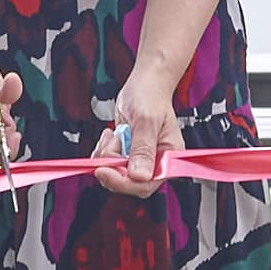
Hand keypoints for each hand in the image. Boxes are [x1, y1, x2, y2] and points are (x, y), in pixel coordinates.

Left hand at [97, 66, 182, 195]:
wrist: (144, 85)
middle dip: (113, 165)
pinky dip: (102, 152)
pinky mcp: (126, 156)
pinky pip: (108, 164)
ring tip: (115, 134)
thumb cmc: (151, 97)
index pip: (147, 184)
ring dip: (107, 155)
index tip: (104, 171)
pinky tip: (110, 136)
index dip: (124, 183)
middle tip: (111, 143)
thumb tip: (139, 176)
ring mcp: (139, 160)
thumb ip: (142, 149)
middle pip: (128, 182)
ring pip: (114, 173)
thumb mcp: (146, 121)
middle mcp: (154, 162)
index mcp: (168, 158)